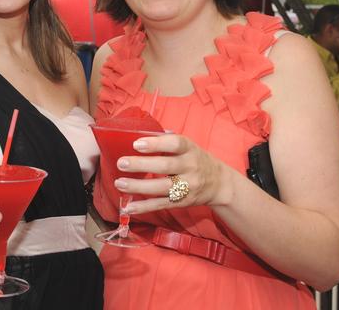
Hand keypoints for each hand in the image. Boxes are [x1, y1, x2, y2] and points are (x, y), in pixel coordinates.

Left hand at [113, 134, 227, 213]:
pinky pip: (161, 205)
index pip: (175, 144)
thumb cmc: (195, 159)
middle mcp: (190, 167)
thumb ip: (167, 139)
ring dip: (138, 187)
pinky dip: (144, 207)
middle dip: (142, 165)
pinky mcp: (181, 202)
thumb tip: (141, 132)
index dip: (156, 144)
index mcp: (190, 149)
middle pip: (166, 166)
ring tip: (119, 183)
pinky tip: (129, 206)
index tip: (137, 144)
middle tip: (122, 163)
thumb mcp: (188, 146)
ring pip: (162, 188)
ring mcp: (187, 187)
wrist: (219, 183)